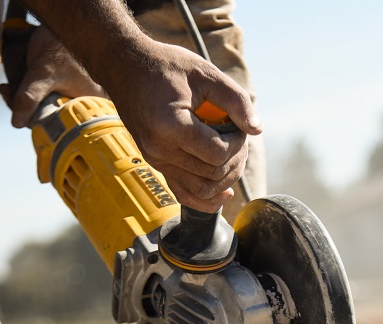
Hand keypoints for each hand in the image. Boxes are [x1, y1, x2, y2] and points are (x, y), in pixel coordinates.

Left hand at [0, 25, 105, 127]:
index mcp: (87, 104)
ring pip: (42, 107)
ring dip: (22, 100)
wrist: (61, 26)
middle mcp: (80, 102)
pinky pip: (39, 96)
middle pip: (51, 117)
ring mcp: (68, 94)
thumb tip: (17, 123)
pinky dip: (24, 93)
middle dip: (26, 109)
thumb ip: (30, 97)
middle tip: (8, 95)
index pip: (62, 125)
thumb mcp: (43, 74)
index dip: (38, 123)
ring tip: (7, 89)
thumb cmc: (60, 47)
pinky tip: (11, 86)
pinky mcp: (57, 86)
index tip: (18, 115)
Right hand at [103, 41, 262, 212]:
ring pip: (202, 188)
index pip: (218, 153)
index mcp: (170, 126)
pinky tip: (224, 193)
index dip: (238, 143)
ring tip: (232, 153)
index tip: (239, 125)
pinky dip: (205, 199)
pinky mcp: (156, 163)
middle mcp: (160, 149)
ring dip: (225, 176)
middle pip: (213, 174)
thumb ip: (236, 99)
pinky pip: (183, 193)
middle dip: (235, 158)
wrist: (125, 67)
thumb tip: (256, 129)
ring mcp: (156, 159)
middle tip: (238, 136)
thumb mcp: (205, 72)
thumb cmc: (166, 66)